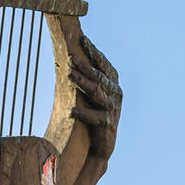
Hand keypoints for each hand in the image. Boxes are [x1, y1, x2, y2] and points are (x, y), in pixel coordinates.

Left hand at [68, 35, 121, 158]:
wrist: (103, 144)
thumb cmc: (95, 115)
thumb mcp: (94, 95)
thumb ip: (89, 78)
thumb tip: (71, 58)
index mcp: (113, 84)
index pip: (104, 64)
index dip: (94, 52)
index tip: (83, 40)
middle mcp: (116, 94)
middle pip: (99, 76)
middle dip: (84, 65)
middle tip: (70, 57)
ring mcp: (112, 108)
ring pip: (96, 92)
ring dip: (82, 82)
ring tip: (69, 74)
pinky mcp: (107, 124)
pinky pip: (94, 117)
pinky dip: (82, 114)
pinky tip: (71, 112)